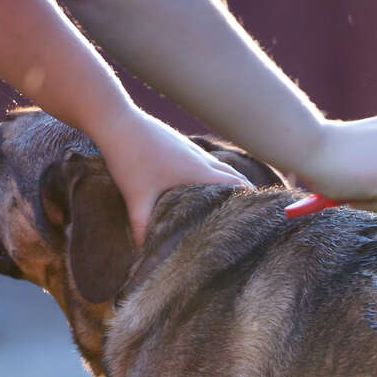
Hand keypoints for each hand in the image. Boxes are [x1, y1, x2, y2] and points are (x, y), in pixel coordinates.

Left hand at [93, 110, 251, 246]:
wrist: (116, 122)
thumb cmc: (129, 159)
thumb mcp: (136, 198)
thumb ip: (142, 228)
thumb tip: (143, 254)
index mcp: (198, 171)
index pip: (236, 185)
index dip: (250, 198)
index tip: (261, 213)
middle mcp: (200, 158)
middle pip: (232, 175)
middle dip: (243, 192)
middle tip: (251, 212)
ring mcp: (190, 148)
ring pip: (218, 165)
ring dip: (227, 181)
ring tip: (230, 200)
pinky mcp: (178, 143)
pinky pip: (203, 160)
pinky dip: (210, 173)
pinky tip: (200, 185)